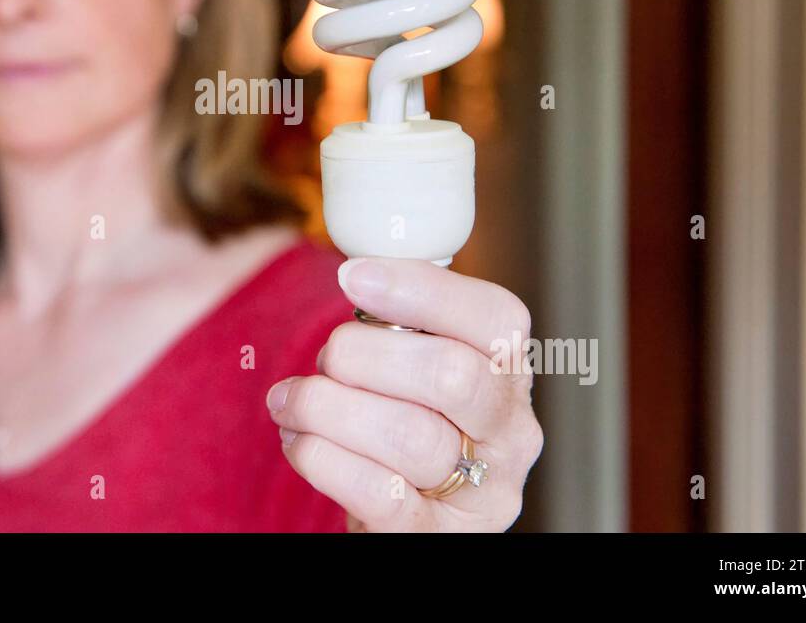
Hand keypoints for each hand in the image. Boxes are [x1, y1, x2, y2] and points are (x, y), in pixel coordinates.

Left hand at [266, 257, 542, 531]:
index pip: (495, 317)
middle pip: (453, 375)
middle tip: (328, 357)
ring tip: (293, 400)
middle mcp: (512, 433)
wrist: (401, 514)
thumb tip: (359, 270)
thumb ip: (401, 320)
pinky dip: (322, 457)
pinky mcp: (436, 536)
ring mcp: (483, 492)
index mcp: (510, 371)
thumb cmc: (402, 419)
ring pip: (409, 435)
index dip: (422, 289)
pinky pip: (379, 493)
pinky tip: (299, 440)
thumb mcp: (417, 364)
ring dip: (328, 407)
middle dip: (365, 355)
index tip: (354, 276)